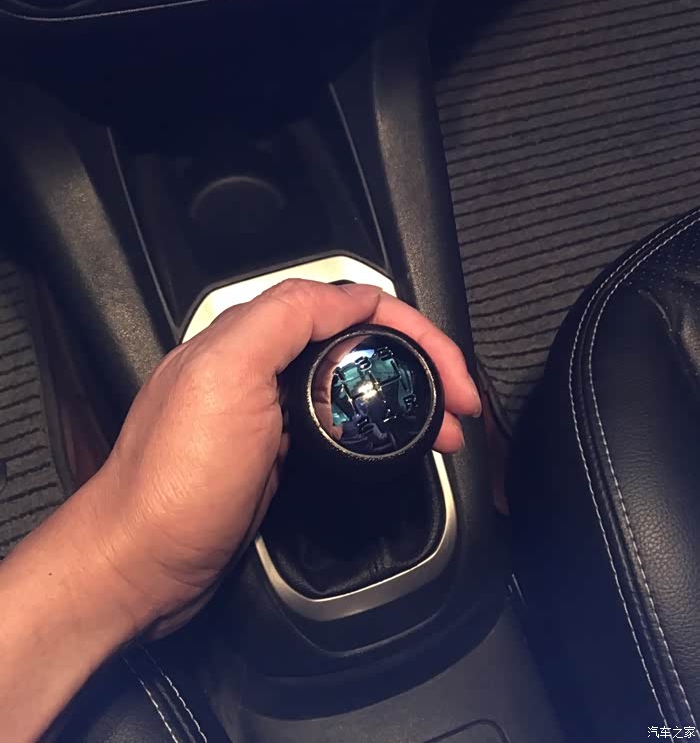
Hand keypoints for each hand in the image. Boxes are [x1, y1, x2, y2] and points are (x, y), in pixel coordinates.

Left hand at [83, 280, 480, 637]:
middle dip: (421, 362)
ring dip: (409, 397)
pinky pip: (341, 423)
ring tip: (446, 428)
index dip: (410, 329)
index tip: (449, 368)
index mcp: (250, 336)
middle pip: (360, 342)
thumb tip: (352, 294)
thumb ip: (284, 319)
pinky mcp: (278, 452)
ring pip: (356, 382)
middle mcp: (261, 365)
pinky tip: (401, 444)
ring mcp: (270, 411)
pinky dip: (381, 429)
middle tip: (460, 400)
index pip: (349, 306)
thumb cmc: (174, 481)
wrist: (141, 565)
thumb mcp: (226, 376)